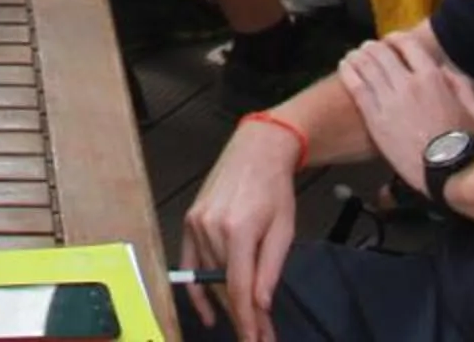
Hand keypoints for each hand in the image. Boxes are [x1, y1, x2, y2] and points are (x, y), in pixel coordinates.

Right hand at [182, 113, 304, 341]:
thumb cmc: (274, 188)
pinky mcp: (190, 220)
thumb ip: (270, 269)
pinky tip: (207, 312)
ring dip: (227, 304)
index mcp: (237, 230)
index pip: (240, 288)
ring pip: (210, 278)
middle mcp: (211, 228)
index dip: (247, 320)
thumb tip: (260, 305)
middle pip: (224, 287)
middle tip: (259, 335)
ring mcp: (196, 223)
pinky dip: (197, 290)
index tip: (255, 339)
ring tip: (246, 323)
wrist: (257, 151)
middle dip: (242, 316)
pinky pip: (190, 264)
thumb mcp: (283, 231)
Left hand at [339, 36, 473, 189]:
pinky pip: (356, 88)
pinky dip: (348, 72)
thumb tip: (441, 70)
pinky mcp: (374, 119)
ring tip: (353, 55)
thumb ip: (457, 84)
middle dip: (373, 47)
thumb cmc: (464, 142)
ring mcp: (388, 101)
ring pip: (366, 66)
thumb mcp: (473, 108)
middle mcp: (407, 84)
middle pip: (381, 53)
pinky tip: (344, 66)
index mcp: (431, 78)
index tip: (391, 41)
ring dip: (358, 56)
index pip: (407, 44)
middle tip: (368, 48)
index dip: (395, 38)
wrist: (447, 172)